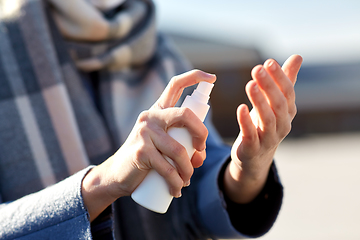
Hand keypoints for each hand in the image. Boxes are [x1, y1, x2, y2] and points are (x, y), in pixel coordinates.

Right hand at [81, 70, 215, 220]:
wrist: (116, 175)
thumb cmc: (145, 160)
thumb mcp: (164, 146)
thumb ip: (182, 146)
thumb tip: (200, 155)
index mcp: (158, 111)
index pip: (175, 85)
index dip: (195, 77)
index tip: (212, 78)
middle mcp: (151, 117)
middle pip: (185, 115)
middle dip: (201, 134)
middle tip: (201, 153)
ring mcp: (144, 132)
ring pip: (179, 150)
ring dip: (188, 170)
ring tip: (186, 181)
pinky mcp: (141, 151)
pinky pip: (168, 169)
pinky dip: (177, 183)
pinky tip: (177, 190)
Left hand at [224, 55, 302, 203]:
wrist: (255, 156)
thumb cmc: (264, 123)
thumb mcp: (274, 102)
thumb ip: (285, 80)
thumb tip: (298, 56)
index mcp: (288, 111)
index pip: (288, 92)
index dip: (280, 77)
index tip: (269, 62)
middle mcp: (282, 124)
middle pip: (279, 104)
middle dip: (269, 86)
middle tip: (258, 69)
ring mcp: (269, 138)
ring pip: (267, 119)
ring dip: (259, 101)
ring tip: (250, 84)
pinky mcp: (253, 148)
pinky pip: (251, 135)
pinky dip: (246, 122)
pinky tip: (241, 108)